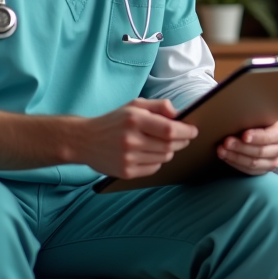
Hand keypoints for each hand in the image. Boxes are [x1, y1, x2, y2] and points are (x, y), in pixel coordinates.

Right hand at [76, 98, 197, 178]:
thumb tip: (179, 114)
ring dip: (170, 150)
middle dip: (182, 141)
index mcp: (134, 120)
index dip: (186, 131)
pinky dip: (157, 160)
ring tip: (164, 144)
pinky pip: (154, 168)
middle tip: (184, 138)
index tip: (193, 130)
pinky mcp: (125, 172)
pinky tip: (150, 153)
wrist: (84, 140)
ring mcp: (127, 158)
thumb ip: (158, 106)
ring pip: (164, 157)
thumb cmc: (113, 121)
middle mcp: (130, 140)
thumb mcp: (134, 105)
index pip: (169, 130)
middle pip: (169, 145)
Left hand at [218, 120, 277, 174]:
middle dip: (241, 147)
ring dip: (235, 157)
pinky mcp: (263, 170)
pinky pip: (249, 171)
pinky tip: (226, 157)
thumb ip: (252, 118)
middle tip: (226, 142)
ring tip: (221, 150)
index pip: (269, 137)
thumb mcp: (259, 117)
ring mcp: (273, 162)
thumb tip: (238, 118)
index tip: (244, 135)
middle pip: (260, 151)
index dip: (256, 137)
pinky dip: (235, 164)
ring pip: (253, 163)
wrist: (260, 133)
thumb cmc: (258, 123)